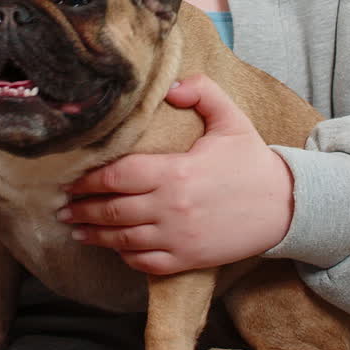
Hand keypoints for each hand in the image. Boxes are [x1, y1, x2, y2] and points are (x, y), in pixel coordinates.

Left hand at [57, 73, 293, 274]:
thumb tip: (170, 86)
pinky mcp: (189, 259)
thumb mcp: (231, 119)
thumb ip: (201, 92)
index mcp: (175, 172)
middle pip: (112, 210)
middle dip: (82, 209)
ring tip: (75, 229)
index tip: (71, 179)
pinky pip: (147, 263)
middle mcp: (171, 208)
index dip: (89, 179)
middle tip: (62, 207)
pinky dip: (125, 257)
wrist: (288, 207)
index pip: (117, 176)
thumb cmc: (253, 162)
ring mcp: (179, 237)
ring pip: (123, 240)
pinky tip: (114, 248)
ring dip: (95, 235)